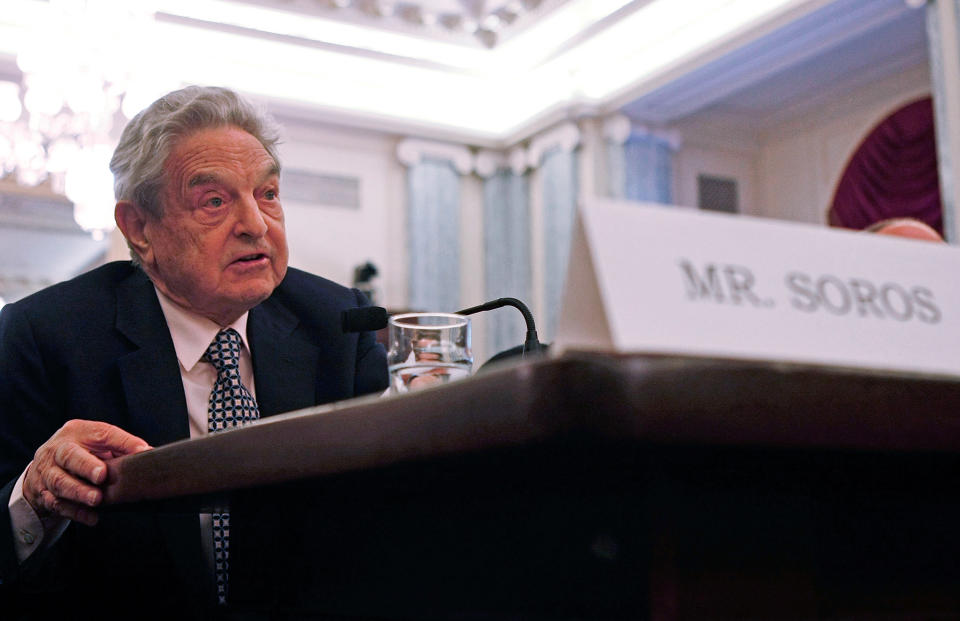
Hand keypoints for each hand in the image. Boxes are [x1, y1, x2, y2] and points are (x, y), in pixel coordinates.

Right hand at [23, 420, 150, 525]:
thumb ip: (122, 445)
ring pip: (59, 482)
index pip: (101, 433)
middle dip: (85, 466)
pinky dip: (75, 512)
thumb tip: (147, 453)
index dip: (120, 442)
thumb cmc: (80, 450)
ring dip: (79, 492)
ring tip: (96, 500)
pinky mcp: (43, 494)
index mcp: (77, 432)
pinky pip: (57, 504)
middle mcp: (58, 450)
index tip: (138, 452)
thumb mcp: (99, 441)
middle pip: (69, 456)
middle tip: (101, 476)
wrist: (45, 465)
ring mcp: (47, 472)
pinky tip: (91, 516)